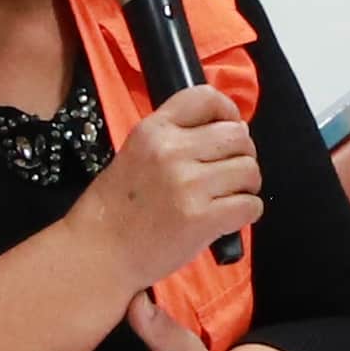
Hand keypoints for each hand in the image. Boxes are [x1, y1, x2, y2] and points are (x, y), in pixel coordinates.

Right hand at [82, 84, 260, 280]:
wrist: (99, 253)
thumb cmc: (116, 207)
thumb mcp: (136, 153)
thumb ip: (177, 138)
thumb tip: (235, 130)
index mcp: (153, 130)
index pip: (206, 97)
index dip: (227, 111)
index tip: (228, 127)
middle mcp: (173, 151)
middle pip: (238, 135)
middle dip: (243, 153)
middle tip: (229, 172)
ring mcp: (189, 185)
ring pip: (249, 170)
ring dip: (247, 184)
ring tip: (228, 196)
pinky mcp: (203, 219)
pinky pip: (250, 205)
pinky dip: (247, 212)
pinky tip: (228, 217)